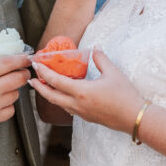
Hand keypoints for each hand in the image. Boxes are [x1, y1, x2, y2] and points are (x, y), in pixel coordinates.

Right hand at [0, 46, 30, 136]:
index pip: (7, 63)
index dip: (21, 58)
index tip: (27, 57)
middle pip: (18, 79)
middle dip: (24, 73)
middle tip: (24, 71)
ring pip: (16, 95)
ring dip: (15, 89)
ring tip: (8, 86)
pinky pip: (10, 111)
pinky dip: (9, 105)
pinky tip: (2, 101)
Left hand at [29, 49, 143, 133]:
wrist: (134, 118)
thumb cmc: (125, 95)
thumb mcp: (113, 73)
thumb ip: (101, 59)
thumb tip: (95, 48)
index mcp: (81, 92)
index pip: (56, 81)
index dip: (43, 72)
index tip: (36, 65)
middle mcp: (77, 104)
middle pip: (51, 96)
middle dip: (39, 87)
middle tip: (31, 79)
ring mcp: (81, 113)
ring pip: (58, 104)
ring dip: (49, 94)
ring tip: (44, 86)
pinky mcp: (87, 117)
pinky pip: (68, 108)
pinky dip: (60, 100)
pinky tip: (63, 95)